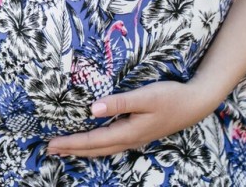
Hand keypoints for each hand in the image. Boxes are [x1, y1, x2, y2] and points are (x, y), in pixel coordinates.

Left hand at [46, 81, 217, 157]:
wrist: (196, 103)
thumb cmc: (170, 96)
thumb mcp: (144, 96)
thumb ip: (118, 102)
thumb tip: (92, 109)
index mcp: (128, 132)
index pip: (93, 140)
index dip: (71, 142)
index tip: (52, 144)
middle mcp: (129, 139)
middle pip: (95, 149)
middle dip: (72, 149)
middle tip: (50, 150)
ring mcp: (135, 139)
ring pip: (103, 149)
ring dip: (83, 149)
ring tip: (65, 149)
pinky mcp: (139, 134)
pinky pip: (111, 144)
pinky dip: (96, 146)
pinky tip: (93, 143)